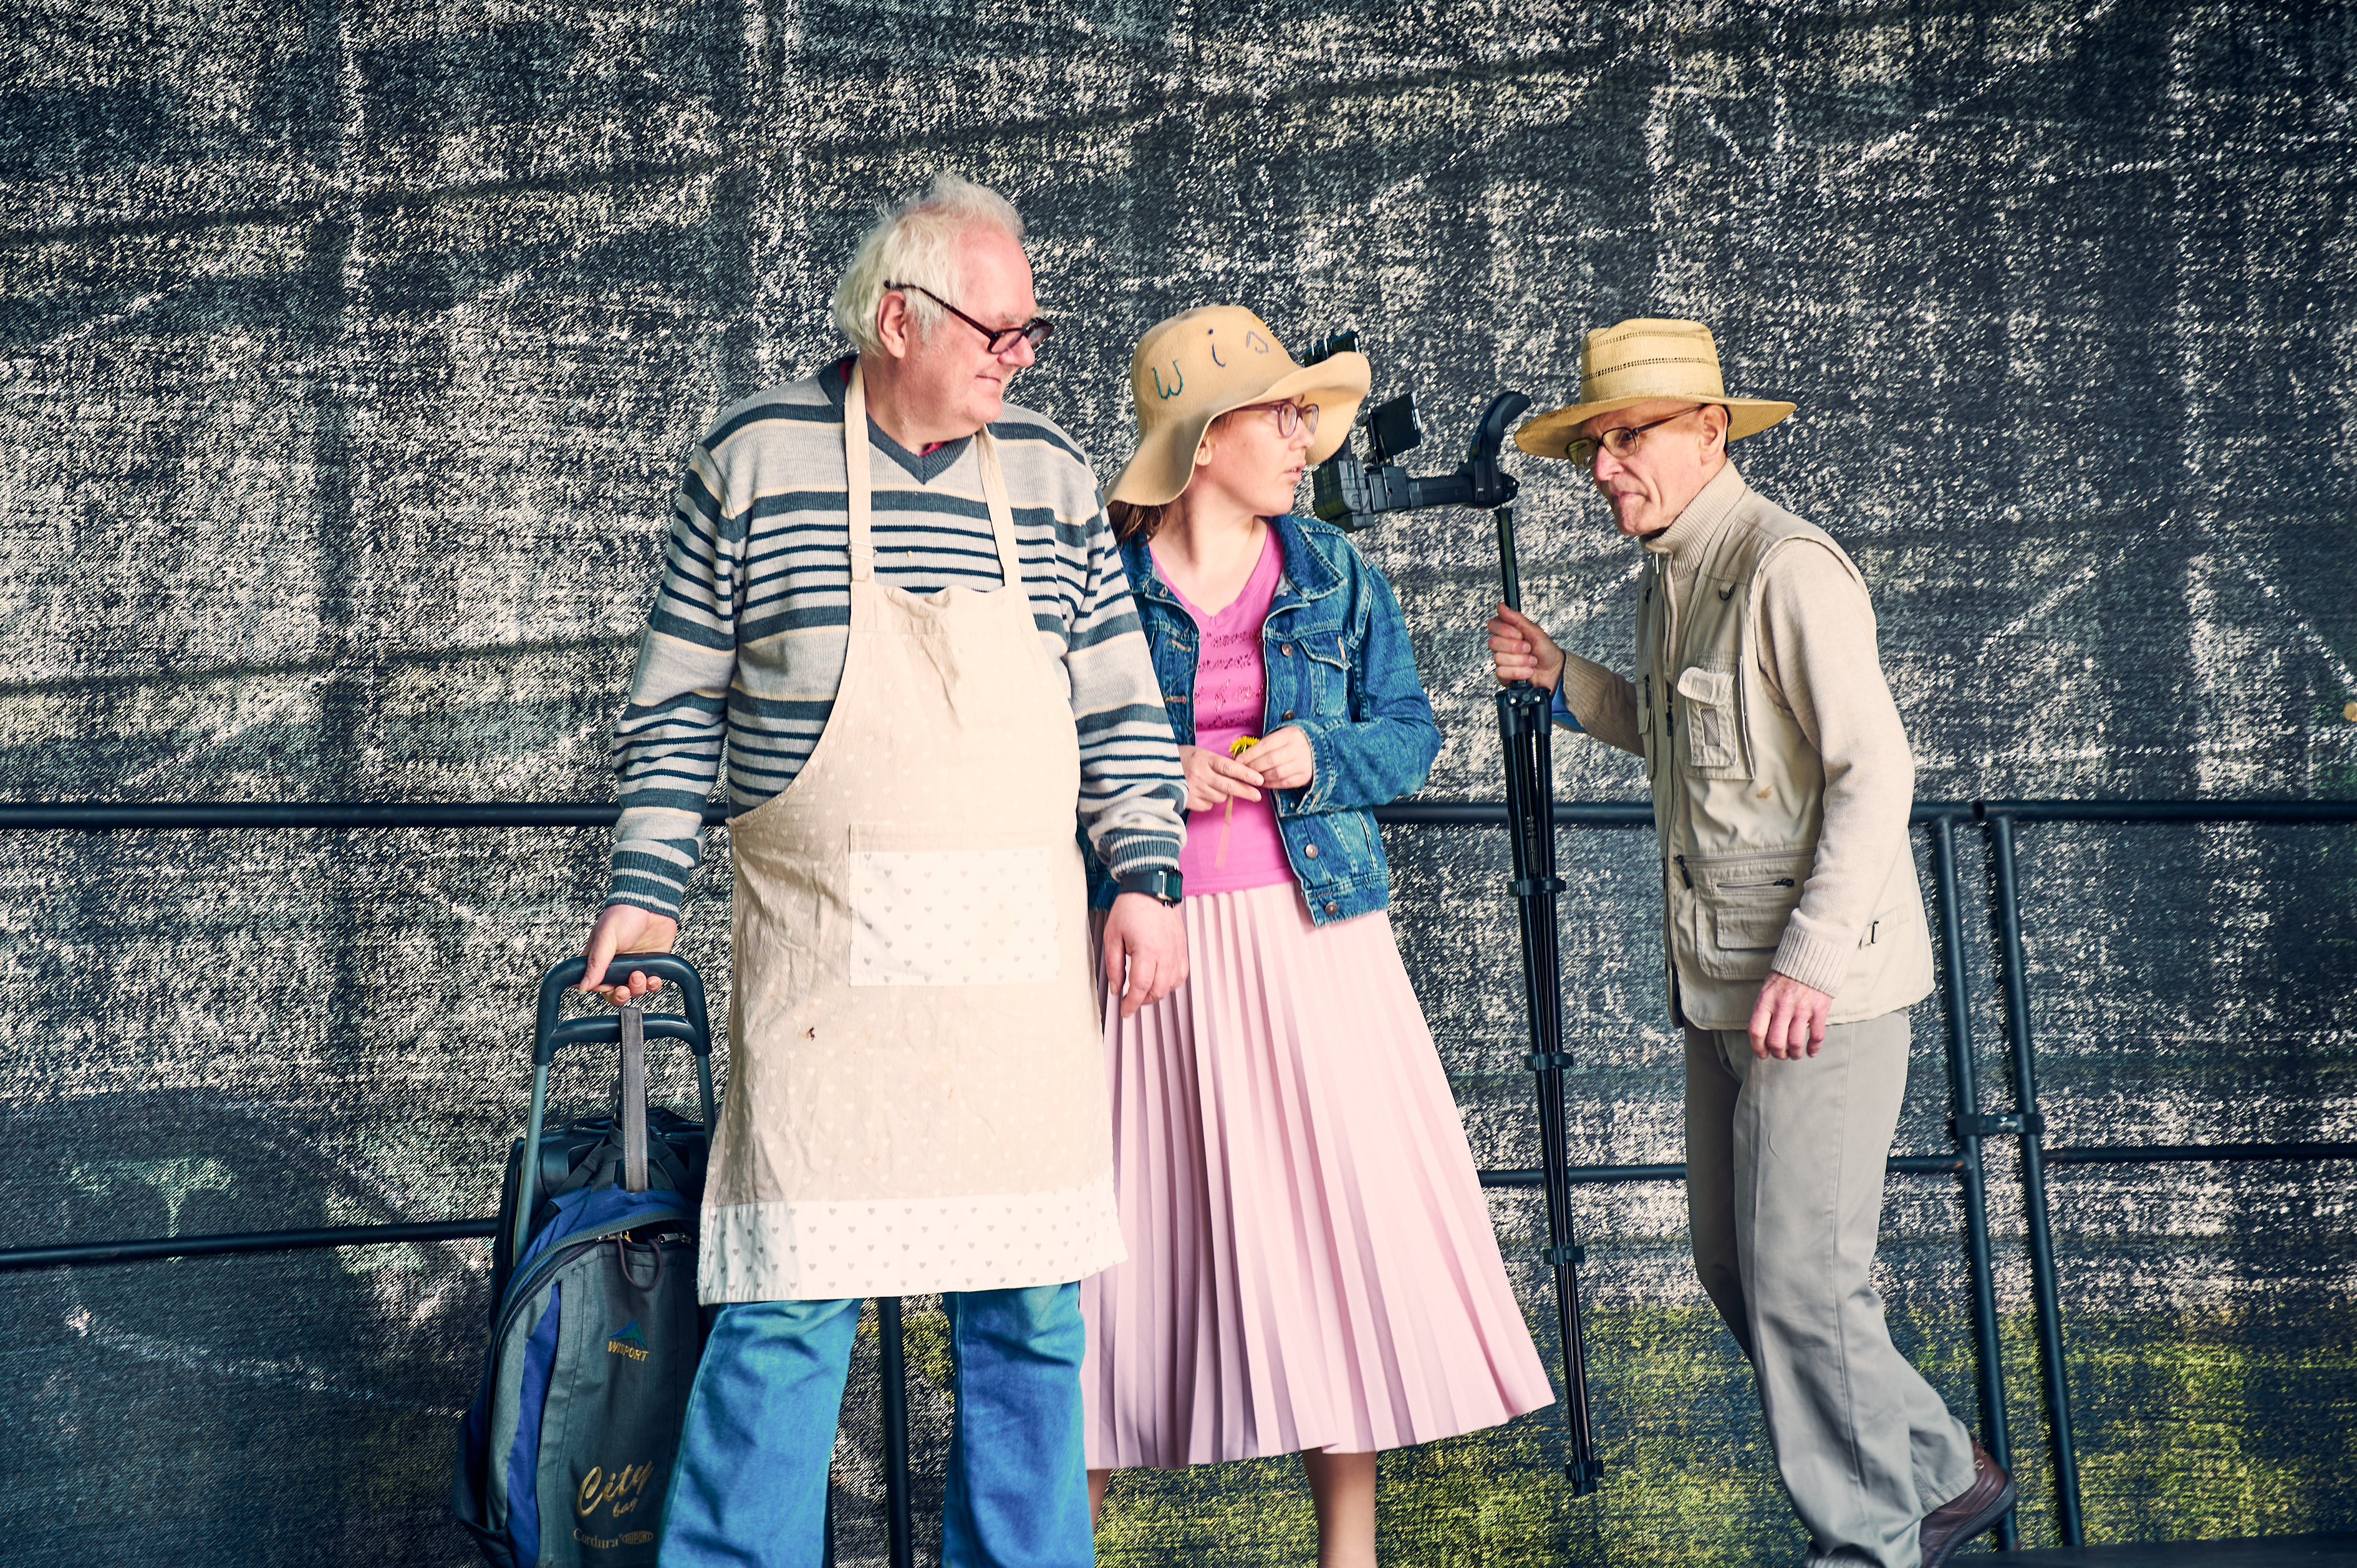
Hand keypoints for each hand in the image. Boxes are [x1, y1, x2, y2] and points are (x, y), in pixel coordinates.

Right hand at [579, 903, 679, 1006]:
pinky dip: (652, 985)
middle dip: (619, 995)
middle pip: (614, 992)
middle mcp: (615, 965)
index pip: (594, 984)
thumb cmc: (625, 914)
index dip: (601, 990)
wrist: (653, 904)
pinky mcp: (652, 965)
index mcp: (598, 959)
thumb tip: (583, 986)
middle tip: (623, 989)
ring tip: (638, 975)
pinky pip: (651, 984)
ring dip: (636, 988)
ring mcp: (634, 966)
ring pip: (633, 991)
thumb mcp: (606, 938)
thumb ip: (596, 963)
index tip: (607, 986)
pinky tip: (652, 978)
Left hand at [1100, 891, 1185, 1017]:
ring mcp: (1177, 951)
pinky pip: (1181, 974)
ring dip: (1157, 993)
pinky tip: (1159, 980)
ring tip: (1143, 990)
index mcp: (1147, 950)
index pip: (1141, 987)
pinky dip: (1170, 983)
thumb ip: (1113, 965)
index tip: (1124, 1011)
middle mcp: (1166, 953)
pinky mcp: (1183, 947)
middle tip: (1130, 1001)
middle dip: (1143, 1001)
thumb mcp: (1112, 936)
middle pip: (1158, 990)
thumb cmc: (1130, 908)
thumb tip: (1117, 988)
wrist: (1151, 887)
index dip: (1132, 1004)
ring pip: (1171, 985)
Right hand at [1177, 744, 1263, 812]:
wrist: (1154, 769)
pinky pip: (1208, 805)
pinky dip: (1209, 800)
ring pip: (1220, 797)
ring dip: (1222, 793)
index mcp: (1203, 758)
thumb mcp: (1200, 754)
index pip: (1229, 767)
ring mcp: (1194, 789)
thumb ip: (1217, 764)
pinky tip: (1201, 792)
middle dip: (1246, 791)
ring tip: (1212, 785)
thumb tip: (1240, 775)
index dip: (1246, 774)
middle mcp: (1199, 774)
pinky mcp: (1188, 801)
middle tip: (1258, 796)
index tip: (1259, 779)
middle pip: (1229, 786)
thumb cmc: (1182, 759)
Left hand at [1238, 726, 1314, 789]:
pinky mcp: (1305, 776)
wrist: (1321, 749)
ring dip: (1261, 777)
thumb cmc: (1294, 742)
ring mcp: (1303, 763)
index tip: (1238, 760)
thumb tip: (1244, 757)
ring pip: (1276, 773)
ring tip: (1252, 777)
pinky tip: (1263, 782)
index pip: (1266, 745)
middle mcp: (1298, 748)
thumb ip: (1267, 744)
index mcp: (1290, 735)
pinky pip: (1284, 783)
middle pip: (1270, 760)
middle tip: (1243, 770)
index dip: (1250, 754)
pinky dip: (1271, 784)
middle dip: (1253, 766)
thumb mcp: (1283, 735)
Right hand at [1487, 603, 1564, 691]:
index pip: (1492, 625)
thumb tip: (1501, 606)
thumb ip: (1516, 618)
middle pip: (1493, 643)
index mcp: (1508, 633)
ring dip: (1520, 661)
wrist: (1555, 672)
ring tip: (1531, 661)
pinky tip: (1527, 671)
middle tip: (1528, 648)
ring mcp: (1502, 661)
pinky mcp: (1504, 676)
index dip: (1504, 630)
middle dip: (1515, 647)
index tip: (1519, 634)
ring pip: (1499, 659)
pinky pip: (1502, 673)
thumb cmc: (1546, 651)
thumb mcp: (1535, 631)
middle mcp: (1503, 646)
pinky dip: (1518, 672)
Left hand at [1749, 971, 1831, 1059]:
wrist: (1808, 960)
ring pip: (1795, 1042)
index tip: (1763, 1054)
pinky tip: (1811, 1051)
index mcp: (1766, 1001)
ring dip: (1795, 1054)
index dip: (1758, 1048)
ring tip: (1795, 1054)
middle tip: (1781, 1054)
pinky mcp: (1819, 1009)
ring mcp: (1802, 1008)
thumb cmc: (1784, 979)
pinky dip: (1813, 1048)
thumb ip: (1764, 1012)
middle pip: (1776, 1041)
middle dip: (1778, 1054)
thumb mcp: (1767, 991)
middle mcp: (1782, 1006)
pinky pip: (1816, 1036)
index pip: (1756, 1031)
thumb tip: (1761, 1038)